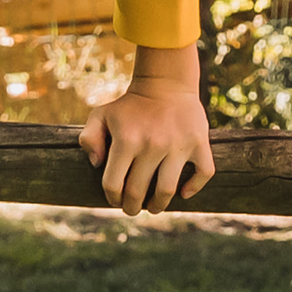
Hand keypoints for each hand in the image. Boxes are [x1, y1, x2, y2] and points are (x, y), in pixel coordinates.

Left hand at [76, 45, 219, 213]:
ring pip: (167, 190)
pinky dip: (194, 187)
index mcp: (127, 139)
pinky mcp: (199, 142)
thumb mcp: (101, 115)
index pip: (114, 184)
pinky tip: (184, 193)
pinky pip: (203, 173)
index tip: (115, 199)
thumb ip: (89, 138)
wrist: (165, 83)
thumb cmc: (130, 105)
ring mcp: (178, 145)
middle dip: (132, 206)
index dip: (112, 197)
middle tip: (132, 208)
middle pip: (139, 191)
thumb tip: (97, 165)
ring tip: (153, 207)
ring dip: (158, 205)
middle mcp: (153, 144)